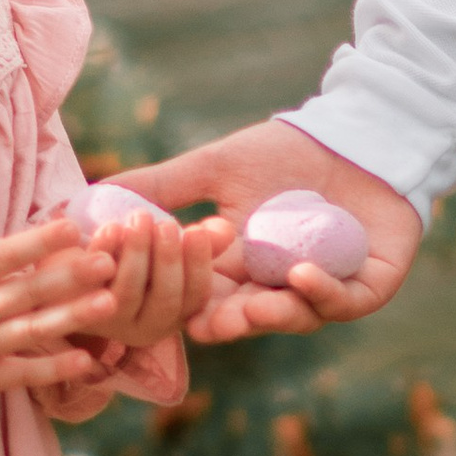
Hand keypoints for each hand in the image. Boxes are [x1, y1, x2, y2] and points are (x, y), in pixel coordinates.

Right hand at [0, 171, 119, 415]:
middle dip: (69, 276)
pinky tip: (87, 360)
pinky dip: (53, 370)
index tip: (70, 227)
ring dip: (72, 317)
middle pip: (25, 293)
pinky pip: (21, 375)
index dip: (35, 243)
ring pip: (31, 332)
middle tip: (108, 261)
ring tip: (110, 303)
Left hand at [61, 197, 228, 365]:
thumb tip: (224, 230)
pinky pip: (93, 284)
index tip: (198, 231)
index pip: (198, 297)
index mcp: (178, 312)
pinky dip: (105, 252)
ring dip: (137, 253)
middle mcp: (149, 326)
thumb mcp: (170, 243)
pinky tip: (112, 226)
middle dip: (169, 260)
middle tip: (167, 224)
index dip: (200, 265)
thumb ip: (199, 240)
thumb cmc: (133, 248)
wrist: (73, 266)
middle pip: (166, 300)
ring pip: (129, 293)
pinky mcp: (79, 309)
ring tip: (140, 217)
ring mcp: (113, 321)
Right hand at [120, 120, 421, 343]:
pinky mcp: (369, 286)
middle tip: (206, 325)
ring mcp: (325, 292)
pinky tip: (299, 275)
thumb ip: (159, 186)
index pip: (201, 295)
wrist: (358, 130)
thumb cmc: (287, 148)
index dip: (180, 300)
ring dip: (269, 315)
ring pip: (292, 316)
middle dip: (226, 322)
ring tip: (250, 308)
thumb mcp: (216, 167)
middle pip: (244, 317)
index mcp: (237, 268)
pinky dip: (321, 292)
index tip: (162, 302)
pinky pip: (343, 302)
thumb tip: (86, 199)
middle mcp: (275, 288)